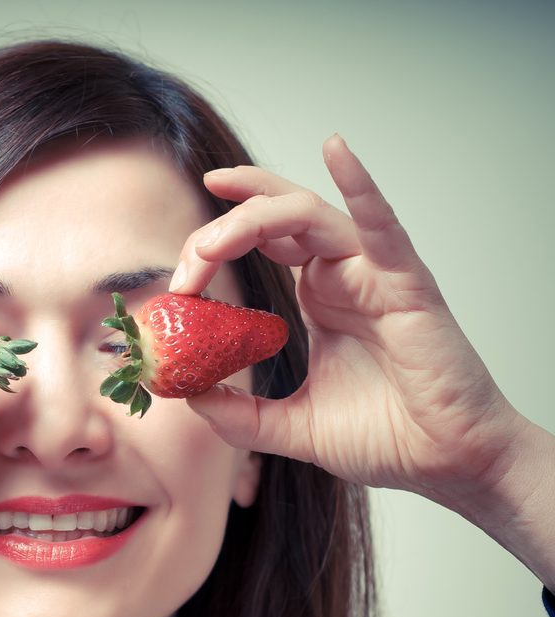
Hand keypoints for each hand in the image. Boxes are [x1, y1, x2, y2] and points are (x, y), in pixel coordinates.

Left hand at [171, 135, 528, 512]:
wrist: (443, 463)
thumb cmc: (384, 438)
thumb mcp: (289, 427)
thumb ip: (238, 414)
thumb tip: (188, 396)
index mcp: (318, 298)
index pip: (260, 243)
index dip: (213, 247)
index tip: (176, 283)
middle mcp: (343, 276)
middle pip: (273, 220)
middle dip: (219, 233)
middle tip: (186, 266)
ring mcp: (375, 275)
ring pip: (309, 215)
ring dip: (252, 218)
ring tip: (210, 245)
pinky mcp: (407, 285)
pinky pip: (383, 226)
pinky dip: (361, 186)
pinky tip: (336, 150)